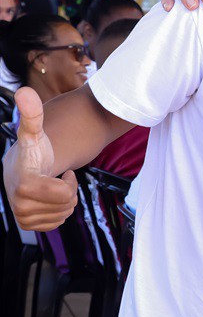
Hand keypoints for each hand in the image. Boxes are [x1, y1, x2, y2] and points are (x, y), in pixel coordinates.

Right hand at [3, 88, 77, 230]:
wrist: (21, 168)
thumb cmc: (33, 150)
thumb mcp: (34, 132)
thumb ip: (32, 114)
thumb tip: (25, 91)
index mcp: (23, 183)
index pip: (63, 193)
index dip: (69, 183)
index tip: (60, 172)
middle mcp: (18, 203)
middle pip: (66, 204)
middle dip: (68, 190)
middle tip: (56, 179)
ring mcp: (21, 216)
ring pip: (63, 214)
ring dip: (64, 200)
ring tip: (51, 186)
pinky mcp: (27, 225)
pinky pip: (57, 223)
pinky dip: (58, 211)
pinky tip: (49, 199)